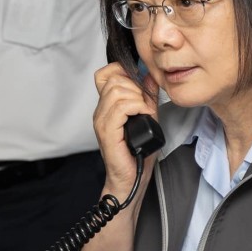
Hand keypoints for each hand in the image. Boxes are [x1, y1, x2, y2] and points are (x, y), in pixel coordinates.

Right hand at [92, 63, 159, 197]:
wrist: (132, 178)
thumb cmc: (137, 153)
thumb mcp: (148, 116)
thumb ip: (148, 96)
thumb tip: (150, 77)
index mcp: (107, 106)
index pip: (105, 74)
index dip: (122, 72)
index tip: (138, 86)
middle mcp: (101, 112)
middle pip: (114, 79)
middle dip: (135, 87)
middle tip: (144, 104)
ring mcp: (102, 121)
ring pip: (118, 91)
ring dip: (137, 98)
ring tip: (144, 112)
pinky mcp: (107, 132)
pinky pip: (121, 107)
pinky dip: (137, 107)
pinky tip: (143, 116)